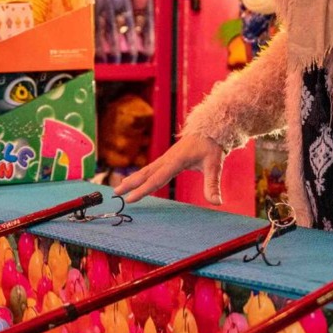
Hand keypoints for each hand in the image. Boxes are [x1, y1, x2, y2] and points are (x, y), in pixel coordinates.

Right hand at [111, 133, 225, 204]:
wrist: (210, 129)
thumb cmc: (211, 146)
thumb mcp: (214, 164)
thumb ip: (213, 184)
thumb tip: (217, 203)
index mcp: (176, 160)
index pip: (157, 179)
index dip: (143, 190)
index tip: (130, 199)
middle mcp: (167, 159)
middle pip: (145, 173)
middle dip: (130, 184)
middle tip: (116, 193)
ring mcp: (166, 158)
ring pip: (146, 170)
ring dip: (132, 179)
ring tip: (119, 188)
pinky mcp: (168, 159)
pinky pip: (151, 169)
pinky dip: (141, 175)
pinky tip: (135, 180)